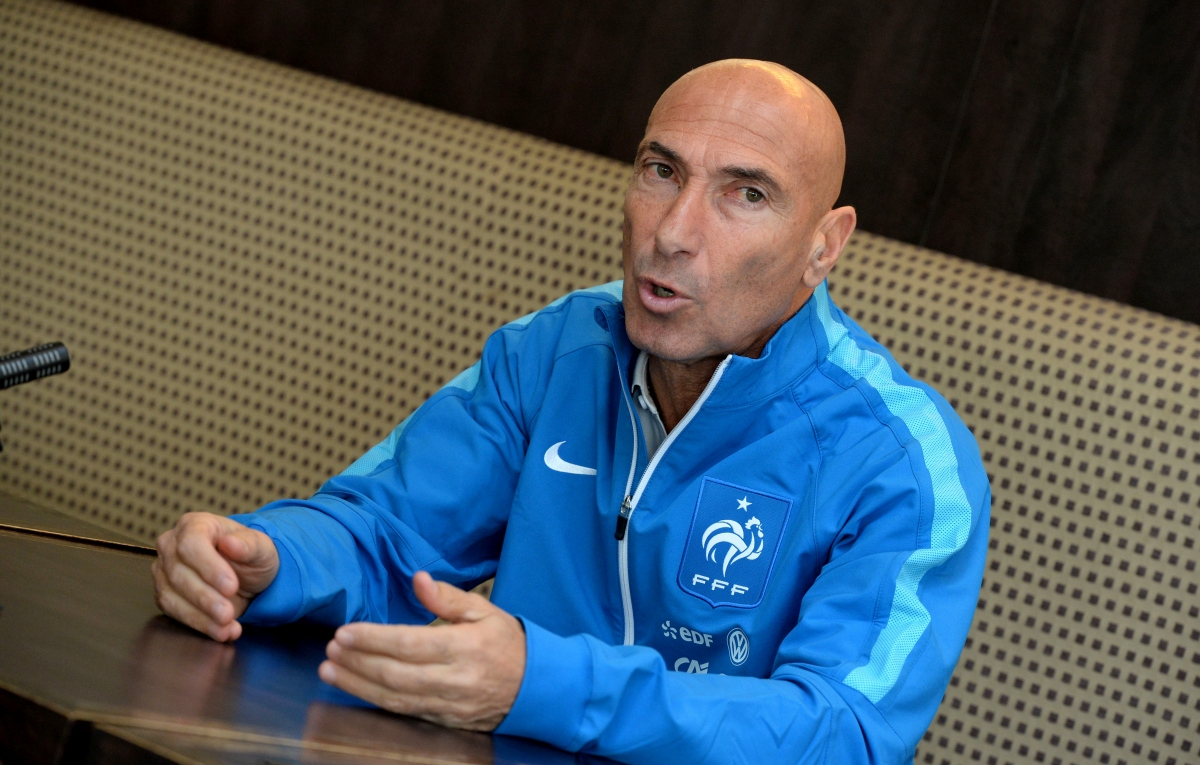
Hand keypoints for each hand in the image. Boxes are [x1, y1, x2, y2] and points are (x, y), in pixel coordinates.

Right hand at [152, 512, 279, 641]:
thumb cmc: (250, 554)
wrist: (246, 574)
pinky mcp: (166, 595)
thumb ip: (248, 544)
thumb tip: (230, 543)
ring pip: (172, 596)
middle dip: (205, 598)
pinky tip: (222, 632)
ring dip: (201, 617)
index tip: (231, 586)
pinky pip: (175, 613)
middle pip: (179, 574)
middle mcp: (172, 545)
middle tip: (228, 614)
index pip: (191, 544)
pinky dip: (199, 625)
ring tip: (227, 627)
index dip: (209, 567)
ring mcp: (164, 571)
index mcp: (194, 525)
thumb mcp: (261, 547)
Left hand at [319, 572, 525, 730]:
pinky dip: (375, 701)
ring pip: (395, 698)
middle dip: (358, 662)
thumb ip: (448, 597)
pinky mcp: (444, 720)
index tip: (345, 632)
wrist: (536, 687)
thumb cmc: (507, 643)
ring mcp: (448, 704)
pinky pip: (404, 712)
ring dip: (357, 685)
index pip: (410, 644)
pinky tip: (355, 688)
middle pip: (396, 674)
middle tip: (330, 649)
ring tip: (329, 670)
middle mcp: (455, 679)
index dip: (374, 639)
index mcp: (465, 647)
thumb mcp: (485, 611)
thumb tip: (418, 578)